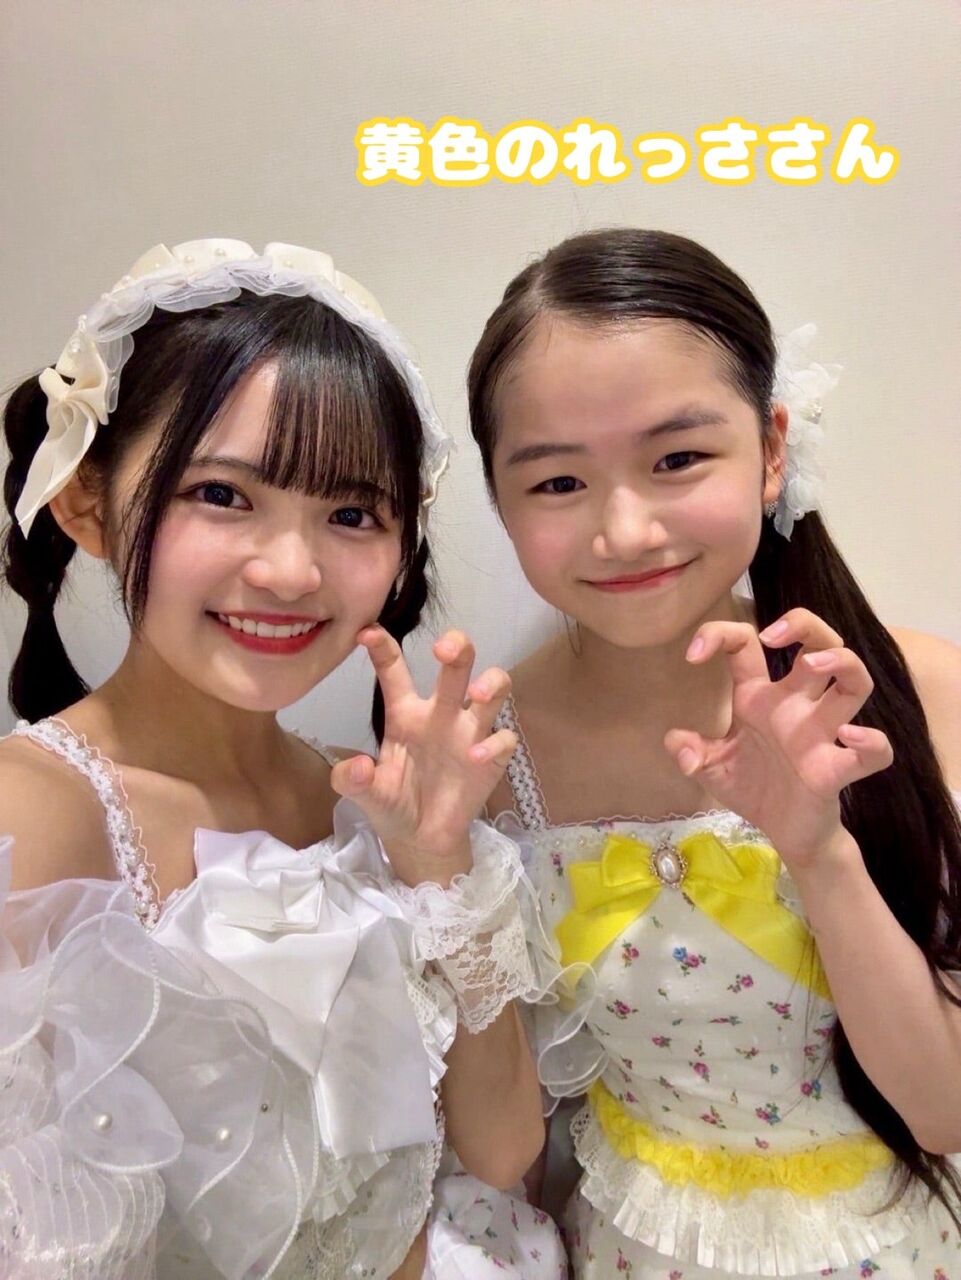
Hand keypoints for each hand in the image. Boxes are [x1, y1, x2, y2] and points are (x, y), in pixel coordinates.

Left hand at [330, 627, 516, 886]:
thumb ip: (353, 781)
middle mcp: (441, 713)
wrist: (422, 840)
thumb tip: (355, 767)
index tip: (368, 632)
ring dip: (491, 684)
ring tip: (478, 694)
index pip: (395, 671)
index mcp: (405, 714)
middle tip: (444, 649)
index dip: (384, 647)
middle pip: (458, 664)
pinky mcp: (492, 758)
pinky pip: (503, 738)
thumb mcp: (365, 796)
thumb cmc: (393, 803)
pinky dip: (493, 744)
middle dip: (457, 646)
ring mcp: (470, 732)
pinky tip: (474, 758)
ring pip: (494, 688)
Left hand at [664, 609, 892, 870]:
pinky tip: (848, 737)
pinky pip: (874, 752)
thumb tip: (676, 743)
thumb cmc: (753, 787)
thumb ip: (690, 751)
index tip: (693, 655)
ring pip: (855, 682)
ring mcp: (822, 734)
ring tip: (813, 664)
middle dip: (803, 623)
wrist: (784, 834)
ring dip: (841, 662)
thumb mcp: (711, 767)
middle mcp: (796, 706)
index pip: (745, 645)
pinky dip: (870, 742)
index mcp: (759, 697)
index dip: (720, 634)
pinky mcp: (838, 770)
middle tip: (772, 635)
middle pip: (819, 642)